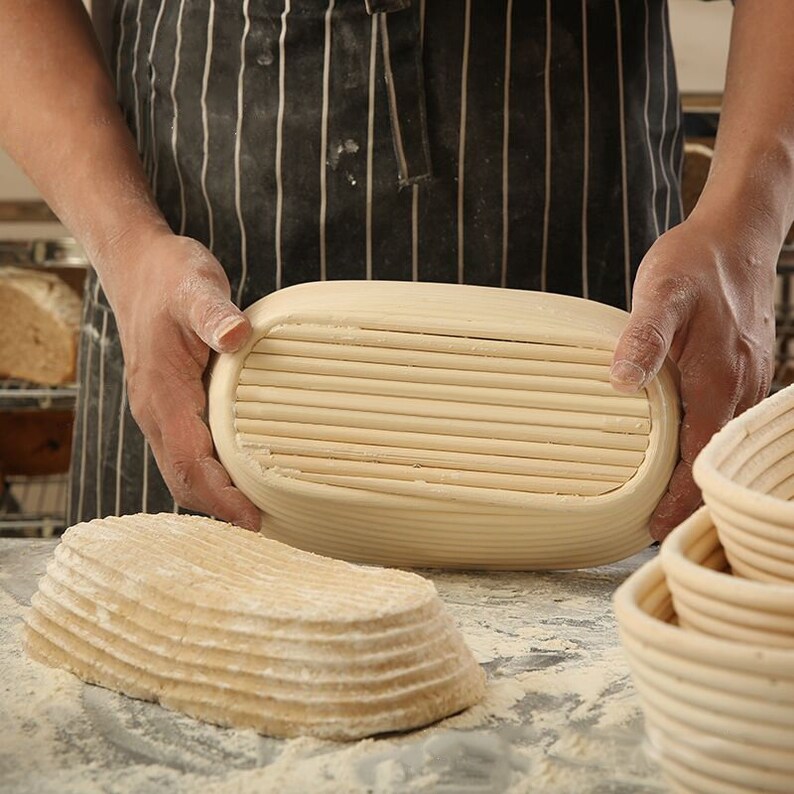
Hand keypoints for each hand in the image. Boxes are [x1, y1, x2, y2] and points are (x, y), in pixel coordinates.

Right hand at [104, 231, 260, 529]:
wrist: (138, 265)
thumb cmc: (168, 277)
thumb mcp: (195, 287)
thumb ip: (215, 314)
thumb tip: (238, 336)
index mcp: (162, 394)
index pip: (191, 463)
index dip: (222, 497)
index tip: (254, 521)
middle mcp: (156, 411)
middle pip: (183, 479)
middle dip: (220, 508)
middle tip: (267, 525)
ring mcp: (160, 409)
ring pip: (182, 468)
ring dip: (215, 494)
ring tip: (258, 509)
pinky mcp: (169, 403)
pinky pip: (186, 450)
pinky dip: (211, 472)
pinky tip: (240, 471)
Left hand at [610, 214, 776, 540]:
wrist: (736, 233)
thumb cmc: (695, 263)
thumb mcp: (660, 294)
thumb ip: (643, 340)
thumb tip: (621, 382)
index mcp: (719, 379)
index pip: (700, 457)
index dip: (679, 498)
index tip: (655, 527)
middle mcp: (740, 386)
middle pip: (716, 458)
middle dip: (691, 498)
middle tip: (656, 527)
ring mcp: (747, 376)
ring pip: (724, 440)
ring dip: (699, 471)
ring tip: (668, 497)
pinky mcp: (743, 366)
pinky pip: (728, 416)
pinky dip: (708, 441)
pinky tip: (688, 444)